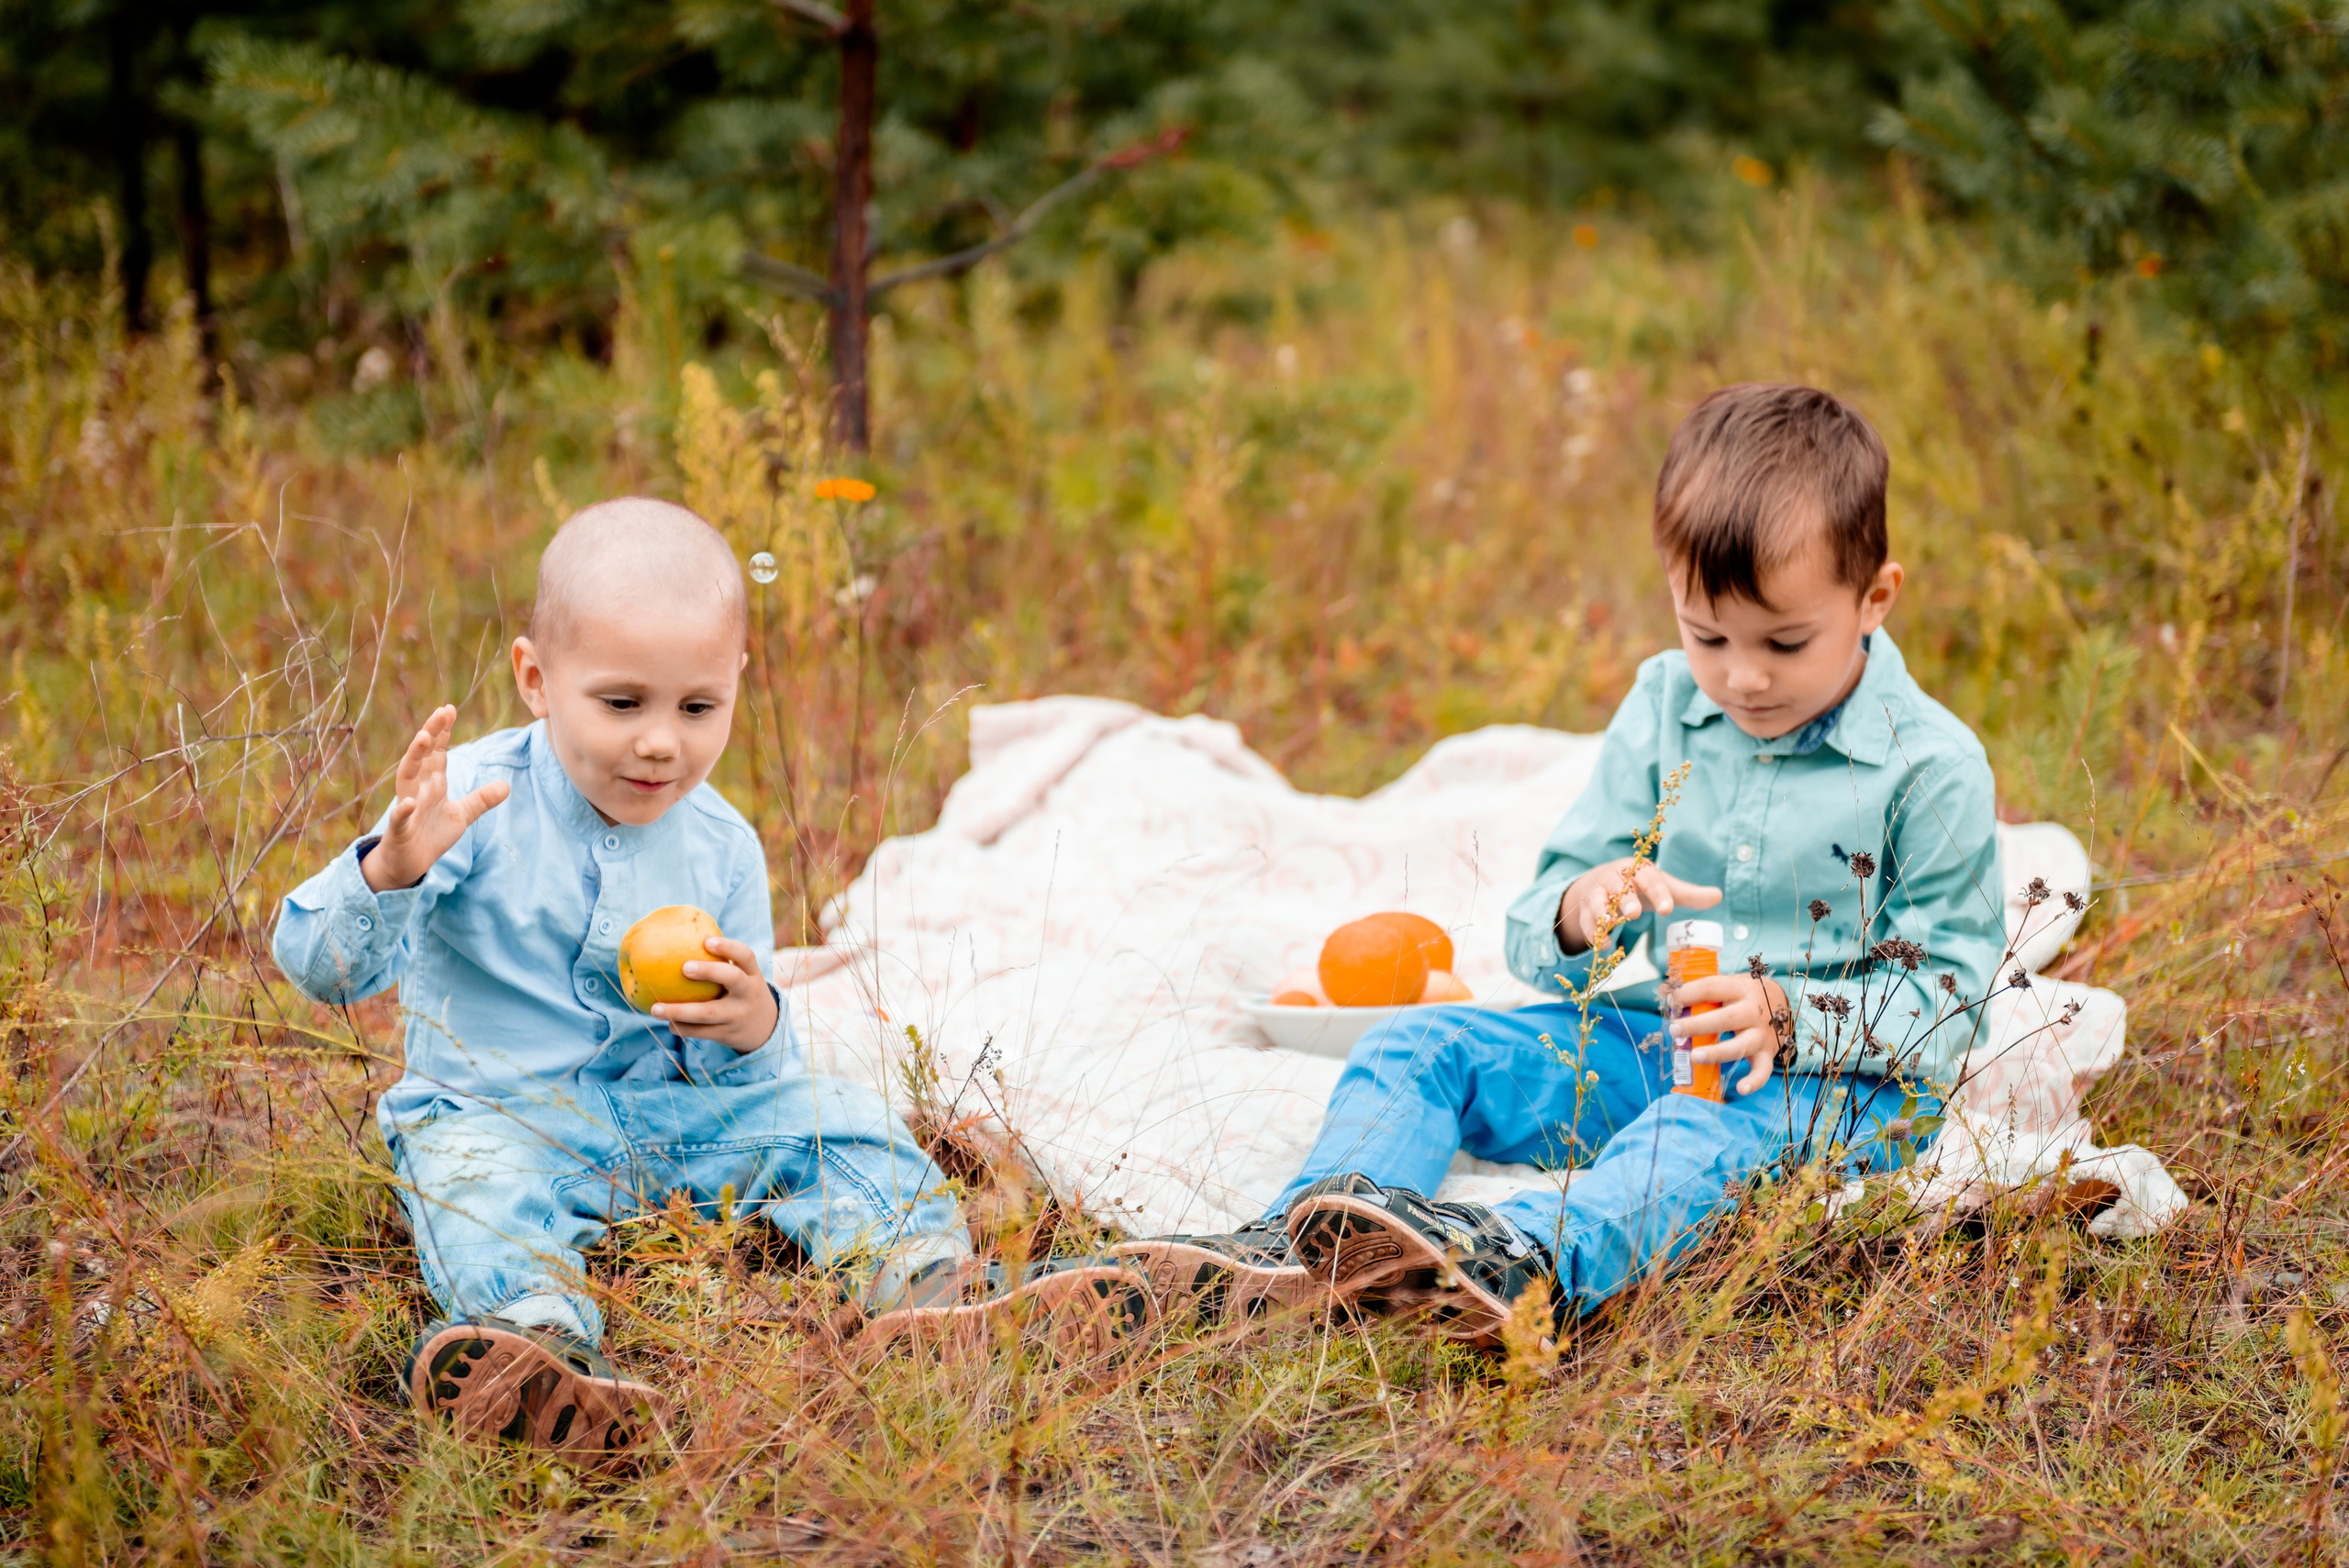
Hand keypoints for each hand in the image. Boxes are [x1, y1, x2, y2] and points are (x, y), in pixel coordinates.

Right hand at [361, 706, 510, 891]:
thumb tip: (507, 785)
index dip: (443, 731)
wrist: (408, 864)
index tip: (449, 709)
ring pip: (406, 777)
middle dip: (431, 733)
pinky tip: (410, 802)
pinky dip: (404, 810)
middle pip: (422, 756)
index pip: (437, 753)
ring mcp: (406, 807)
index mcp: (432, 784)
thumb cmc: (430, 835)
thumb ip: (481, 800)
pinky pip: (399, 818)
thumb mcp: (462, 815)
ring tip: (424, 738)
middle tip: (441, 711)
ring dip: (414, 757)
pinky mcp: (400, 830)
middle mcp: (417, 790)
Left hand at [650, 934, 780, 1051]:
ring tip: (655, 1009)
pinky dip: (683, 1028)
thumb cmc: (741, 991)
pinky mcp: (728, 1033)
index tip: (706, 940)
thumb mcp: (742, 976)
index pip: (745, 955)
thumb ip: (721, 962)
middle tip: (684, 967)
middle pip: (732, 978)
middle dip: (708, 971)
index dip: (728, 947)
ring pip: (709, 1013)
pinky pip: (702, 1032)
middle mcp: (748, 993)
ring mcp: (738, 1015)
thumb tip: (678, 939)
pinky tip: (669, 1024)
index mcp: (751, 974)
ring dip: (680, 1011)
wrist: (765, 1027)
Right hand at [1555, 859, 1721, 953]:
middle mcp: (1614, 879)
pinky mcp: (1585, 911)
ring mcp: (1597, 894)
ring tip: (1611, 927)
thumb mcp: (1662, 887)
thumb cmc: (1639, 886)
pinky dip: (1593, 934)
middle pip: (1618, 886)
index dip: (1658, 893)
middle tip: (1634, 913)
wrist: (1600, 882)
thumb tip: (1719, 895)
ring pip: (1596, 903)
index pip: (1649, 879)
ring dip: (1602, 915)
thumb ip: (1688, 894)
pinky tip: (1604, 946)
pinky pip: (1586, 922)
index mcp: (1637, 870)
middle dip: (1626, 899)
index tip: (1669, 909)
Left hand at [1672, 972, 1790, 1096]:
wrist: (1781, 1001)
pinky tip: (1741, 1089)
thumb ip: (1697, 990)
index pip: (1711, 988)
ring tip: (1694, 1056)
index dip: (1689, 994)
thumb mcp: (1725, 985)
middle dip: (1698, 1025)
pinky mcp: (1768, 1053)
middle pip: (1726, 1018)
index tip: (1672, 1001)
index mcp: (1739, 989)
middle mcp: (1753, 1011)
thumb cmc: (1741, 995)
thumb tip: (1663, 991)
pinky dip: (1754, 1081)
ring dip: (1717, 1052)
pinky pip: (1763, 1071)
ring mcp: (1762, 1034)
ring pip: (1741, 1045)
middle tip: (1675, 1029)